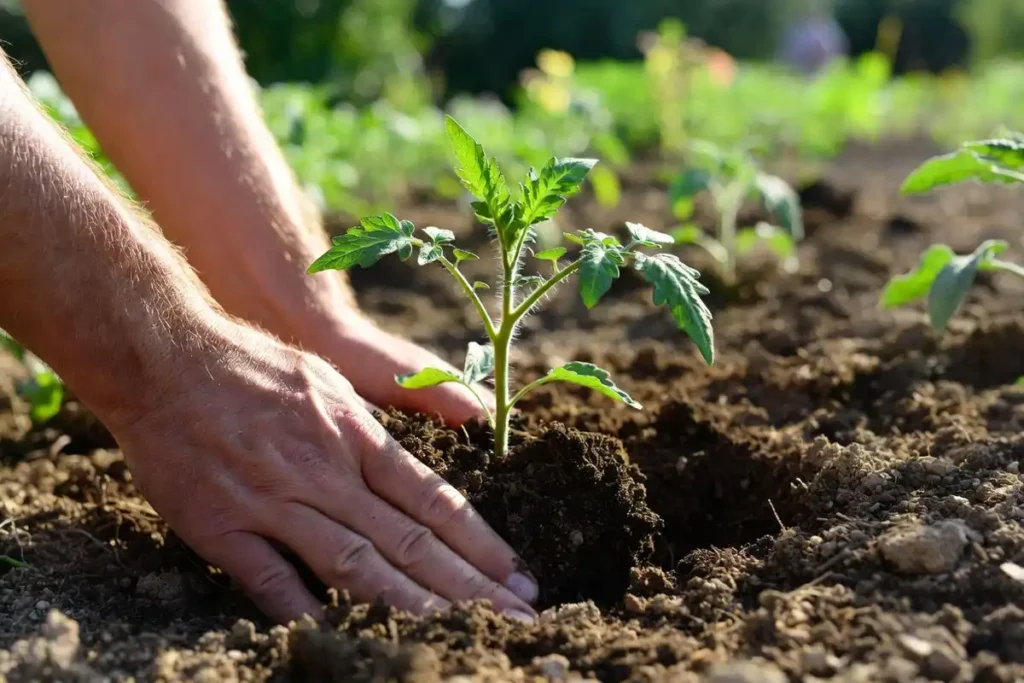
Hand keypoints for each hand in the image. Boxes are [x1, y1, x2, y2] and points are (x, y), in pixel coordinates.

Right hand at [108, 318, 535, 622]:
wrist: (165, 357)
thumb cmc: (257, 365)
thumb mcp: (335, 376)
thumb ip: (391, 410)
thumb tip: (466, 413)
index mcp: (354, 435)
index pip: (433, 500)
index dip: (479, 543)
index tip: (516, 575)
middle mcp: (324, 471)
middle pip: (408, 539)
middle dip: (467, 584)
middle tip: (516, 615)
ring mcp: (273, 500)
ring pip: (353, 563)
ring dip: (410, 603)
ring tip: (459, 631)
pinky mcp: (223, 525)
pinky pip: (270, 579)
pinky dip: (307, 609)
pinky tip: (347, 634)